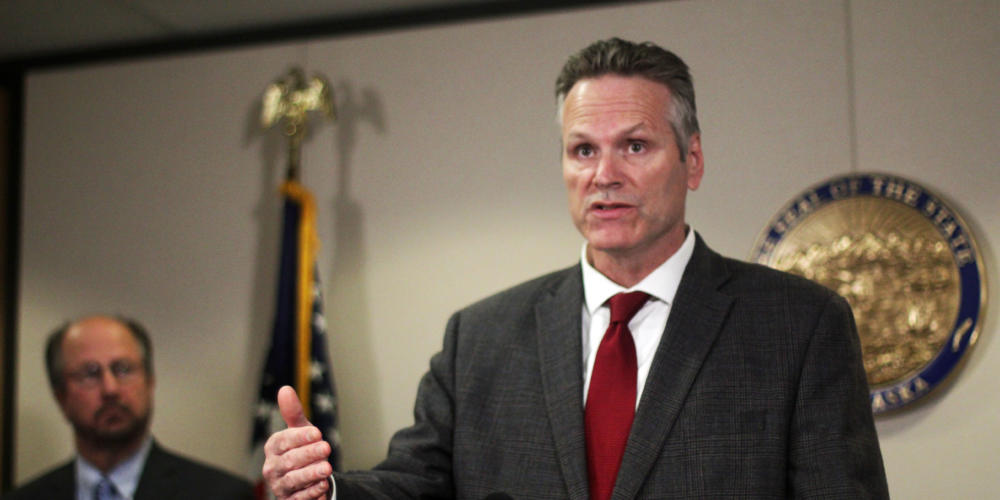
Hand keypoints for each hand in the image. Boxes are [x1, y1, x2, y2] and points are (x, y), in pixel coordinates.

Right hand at [263, 385, 333, 499]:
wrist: (307, 478)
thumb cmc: (302, 450)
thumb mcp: (301, 430)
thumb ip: (293, 413)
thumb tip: (285, 389)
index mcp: (273, 447)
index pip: (283, 441)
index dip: (299, 436)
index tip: (317, 433)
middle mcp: (272, 467)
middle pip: (288, 461)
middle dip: (308, 454)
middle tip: (326, 448)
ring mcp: (279, 485)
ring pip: (293, 480)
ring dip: (311, 473)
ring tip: (327, 469)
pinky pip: (299, 498)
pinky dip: (311, 492)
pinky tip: (323, 485)